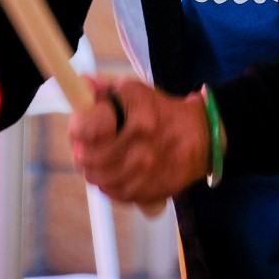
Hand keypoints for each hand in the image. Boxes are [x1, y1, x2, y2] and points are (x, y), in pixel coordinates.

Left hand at [68, 77, 208, 205]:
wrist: (200, 139)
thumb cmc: (162, 112)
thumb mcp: (136, 92)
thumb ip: (104, 91)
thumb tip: (80, 86)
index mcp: (137, 117)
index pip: (88, 129)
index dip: (77, 127)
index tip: (79, 125)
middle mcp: (140, 147)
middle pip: (86, 158)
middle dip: (82, 149)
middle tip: (87, 143)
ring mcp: (144, 173)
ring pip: (96, 179)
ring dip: (94, 168)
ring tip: (102, 157)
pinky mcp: (147, 192)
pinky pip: (112, 193)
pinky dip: (108, 183)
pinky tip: (115, 170)